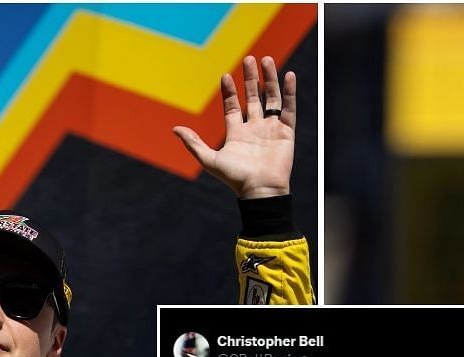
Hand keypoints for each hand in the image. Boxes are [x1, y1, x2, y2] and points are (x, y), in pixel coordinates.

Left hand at [173, 55, 296, 198]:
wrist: (261, 191)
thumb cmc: (235, 178)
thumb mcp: (210, 160)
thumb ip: (193, 143)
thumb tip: (174, 129)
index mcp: (236, 133)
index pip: (232, 106)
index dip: (229, 91)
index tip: (226, 76)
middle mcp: (254, 128)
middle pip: (253, 97)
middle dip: (251, 79)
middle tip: (250, 58)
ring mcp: (270, 129)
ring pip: (271, 98)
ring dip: (269, 80)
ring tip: (266, 60)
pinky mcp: (286, 132)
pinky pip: (288, 108)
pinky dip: (289, 92)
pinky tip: (288, 75)